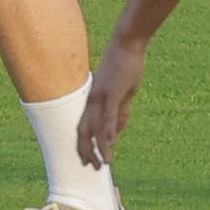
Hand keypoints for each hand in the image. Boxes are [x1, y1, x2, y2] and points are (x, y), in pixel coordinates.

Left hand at [76, 37, 145, 166]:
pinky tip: (110, 145)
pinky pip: (108, 116)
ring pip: (95, 128)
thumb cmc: (125, 65)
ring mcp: (100, 96)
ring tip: (104, 163)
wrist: (127, 42)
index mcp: (91, 99)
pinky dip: (108, 132)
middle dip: (86, 151)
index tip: (87, 159)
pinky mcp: (111, 92)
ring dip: (99, 148)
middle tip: (93, 167)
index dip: (83, 144)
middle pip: (82, 131)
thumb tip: (117, 130)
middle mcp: (91, 99)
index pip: (82, 126)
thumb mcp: (122, 92)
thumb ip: (119, 111)